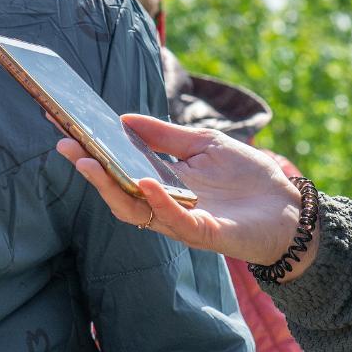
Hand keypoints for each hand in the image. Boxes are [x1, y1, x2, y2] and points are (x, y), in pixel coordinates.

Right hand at [56, 114, 316, 278]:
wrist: (289, 207)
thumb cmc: (248, 177)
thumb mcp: (204, 145)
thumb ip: (165, 135)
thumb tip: (123, 118)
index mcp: (161, 183)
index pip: (117, 168)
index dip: (90, 151)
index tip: (62, 128)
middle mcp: (164, 205)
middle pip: (115, 191)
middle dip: (88, 170)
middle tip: (64, 144)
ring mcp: (182, 220)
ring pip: (134, 210)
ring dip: (110, 187)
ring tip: (89, 162)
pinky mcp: (205, 232)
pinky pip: (174, 220)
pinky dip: (157, 201)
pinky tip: (144, 182)